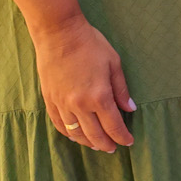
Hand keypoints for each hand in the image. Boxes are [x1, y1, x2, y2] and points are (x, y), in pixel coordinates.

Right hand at [29, 14, 135, 152]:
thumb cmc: (90, 43)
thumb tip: (130, 109)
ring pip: (77, 133)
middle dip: (107, 144)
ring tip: (96, 145)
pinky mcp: (50, 100)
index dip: (123, 137)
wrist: (58, 33)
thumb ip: (121, 89)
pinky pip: (60, 124)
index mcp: (99, 96)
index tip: (128, 141)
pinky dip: (69, 133)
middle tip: (113, 148)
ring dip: (88, 142)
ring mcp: (63, 104)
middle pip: (95, 135)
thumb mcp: (113, 62)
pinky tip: (75, 135)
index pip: (114, 126)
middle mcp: (80, 105)